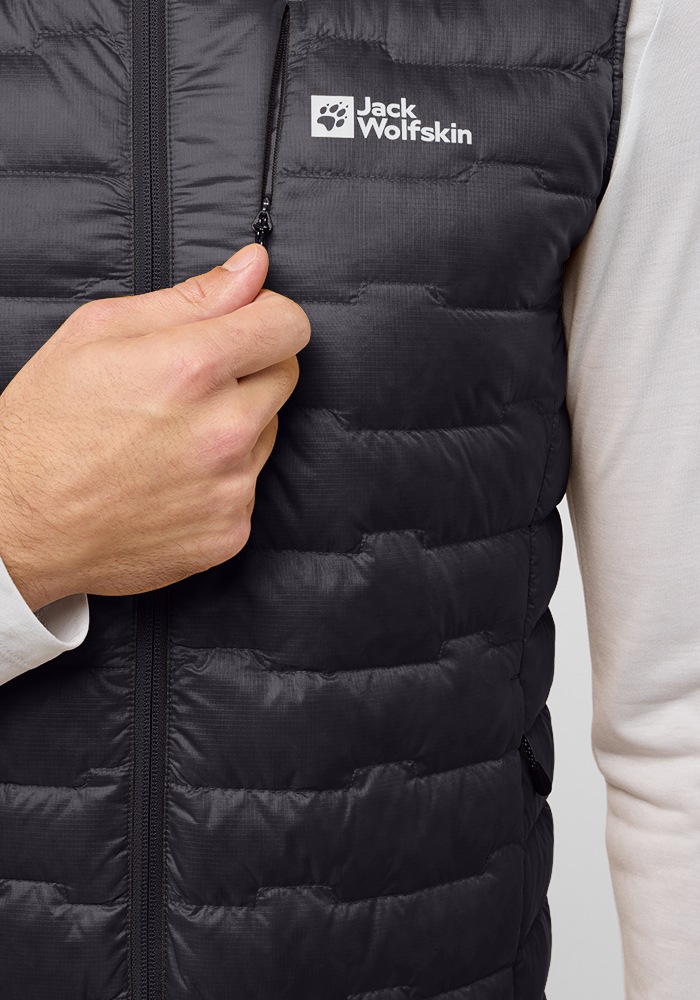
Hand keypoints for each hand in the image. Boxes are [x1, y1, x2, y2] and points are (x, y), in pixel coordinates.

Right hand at [0, 243, 309, 611]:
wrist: (19, 526)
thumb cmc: (47, 427)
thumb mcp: (98, 333)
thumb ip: (191, 298)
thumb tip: (253, 268)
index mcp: (193, 369)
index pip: (288, 325)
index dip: (266, 317)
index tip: (244, 324)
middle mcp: (223, 431)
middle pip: (286, 376)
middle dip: (250, 369)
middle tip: (188, 385)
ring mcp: (230, 487)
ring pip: (268, 431)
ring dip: (235, 424)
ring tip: (169, 436)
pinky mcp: (230, 531)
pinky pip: (249, 485)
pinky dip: (222, 477)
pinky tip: (171, 477)